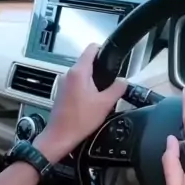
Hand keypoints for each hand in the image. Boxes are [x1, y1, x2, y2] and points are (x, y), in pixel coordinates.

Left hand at [35, 44, 126, 162]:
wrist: (60, 136)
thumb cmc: (82, 119)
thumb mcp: (105, 104)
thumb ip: (117, 89)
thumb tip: (123, 80)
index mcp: (79, 71)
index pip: (91, 48)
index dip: (104, 50)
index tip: (113, 60)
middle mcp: (69, 73)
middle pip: (87, 62)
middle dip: (100, 70)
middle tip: (112, 83)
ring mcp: (63, 83)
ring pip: (82, 74)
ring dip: (93, 81)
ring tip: (103, 95)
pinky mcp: (61, 92)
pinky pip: (76, 84)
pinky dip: (85, 88)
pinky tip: (91, 102)